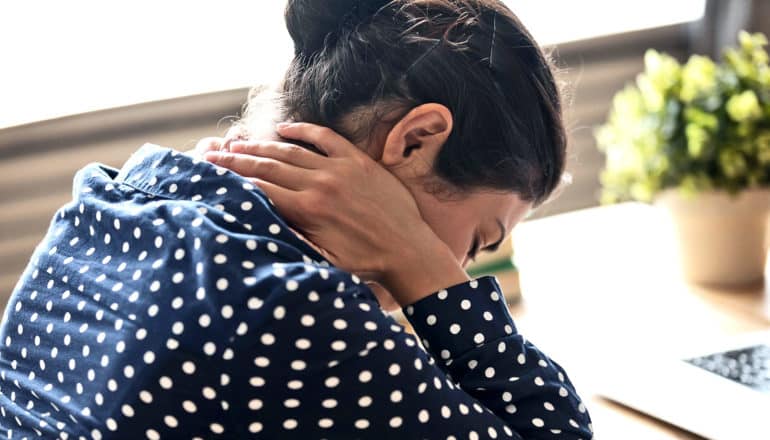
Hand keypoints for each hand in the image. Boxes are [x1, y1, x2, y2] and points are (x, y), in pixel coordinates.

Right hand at [203, 123, 468, 304]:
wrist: (408, 251)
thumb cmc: (365, 263)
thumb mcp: (322, 259)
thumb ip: (293, 238)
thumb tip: (261, 224)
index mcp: (308, 210)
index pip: (259, 189)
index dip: (231, 179)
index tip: (209, 171)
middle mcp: (319, 184)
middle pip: (267, 166)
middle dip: (236, 159)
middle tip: (212, 151)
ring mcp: (339, 169)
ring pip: (290, 151)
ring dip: (261, 145)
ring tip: (238, 142)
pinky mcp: (358, 161)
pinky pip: (325, 138)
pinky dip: (303, 131)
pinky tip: (285, 129)